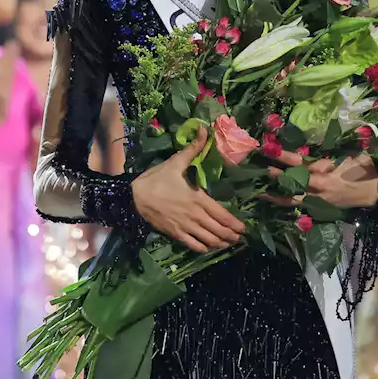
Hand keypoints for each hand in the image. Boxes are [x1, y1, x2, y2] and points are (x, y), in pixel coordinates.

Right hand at [132, 127, 244, 252]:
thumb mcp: (176, 162)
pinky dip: (204, 249)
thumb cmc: (156, 179)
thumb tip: (205, 129)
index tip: (243, 228)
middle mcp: (195, 216)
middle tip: (239, 238)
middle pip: (218, 230)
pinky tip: (208, 248)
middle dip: (231, 236)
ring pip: (208, 240)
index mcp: (198, 198)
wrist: (134, 197)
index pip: (222, 215)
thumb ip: (193, 149)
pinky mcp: (175, 234)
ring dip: (220, 244)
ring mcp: (185, 227)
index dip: (234, 223)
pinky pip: (193, 246)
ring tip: (228, 244)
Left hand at [265, 152, 377, 208]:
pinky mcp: (323, 210)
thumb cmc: (364, 167)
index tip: (268, 150)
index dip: (282, 157)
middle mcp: (319, 190)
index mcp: (325, 174)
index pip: (298, 164)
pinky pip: (302, 208)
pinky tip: (277, 202)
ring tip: (260, 192)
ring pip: (293, 200)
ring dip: (276, 196)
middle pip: (291, 184)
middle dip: (274, 178)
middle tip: (257, 172)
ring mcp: (320, 202)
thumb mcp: (346, 156)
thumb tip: (307, 158)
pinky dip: (289, 206)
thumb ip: (324, 158)